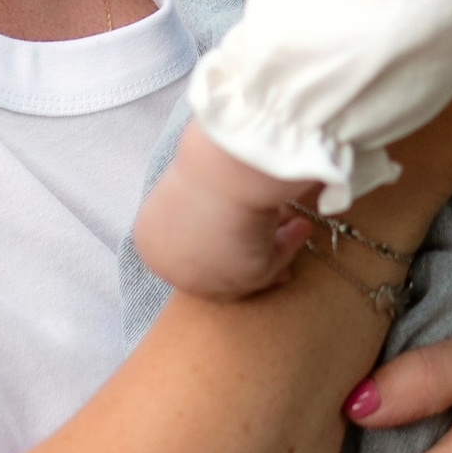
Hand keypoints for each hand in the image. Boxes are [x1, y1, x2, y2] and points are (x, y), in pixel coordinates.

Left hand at [132, 122, 314, 300]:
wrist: (222, 170)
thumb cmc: (211, 164)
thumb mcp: (202, 189)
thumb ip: (212, 214)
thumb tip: (239, 223)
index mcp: (150, 239)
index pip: (186, 255)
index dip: (223, 248)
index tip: (249, 240)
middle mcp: (168, 267)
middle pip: (214, 272)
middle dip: (253, 258)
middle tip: (284, 242)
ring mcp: (196, 281)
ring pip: (242, 274)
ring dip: (275, 249)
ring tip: (299, 223)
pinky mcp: (231, 288)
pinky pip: (266, 272)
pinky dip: (286, 248)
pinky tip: (301, 225)